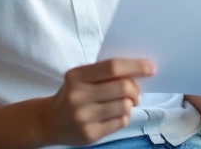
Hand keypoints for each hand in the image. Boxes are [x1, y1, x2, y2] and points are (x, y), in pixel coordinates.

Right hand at [38, 58, 154, 145]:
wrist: (49, 121)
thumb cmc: (71, 94)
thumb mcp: (80, 78)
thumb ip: (104, 73)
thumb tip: (139, 72)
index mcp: (76, 76)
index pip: (112, 67)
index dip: (135, 66)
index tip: (151, 68)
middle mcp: (78, 96)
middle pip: (122, 87)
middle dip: (136, 89)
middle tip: (135, 92)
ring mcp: (83, 117)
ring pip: (124, 106)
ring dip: (130, 104)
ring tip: (123, 103)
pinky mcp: (90, 134)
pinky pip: (120, 122)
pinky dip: (123, 116)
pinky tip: (114, 114)